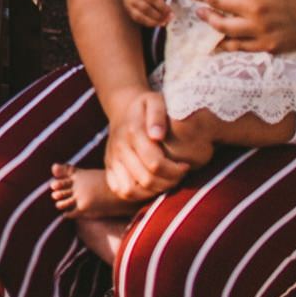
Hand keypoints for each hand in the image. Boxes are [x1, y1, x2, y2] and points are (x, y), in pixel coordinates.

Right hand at [103, 89, 189, 203]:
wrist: (124, 109)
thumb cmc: (146, 107)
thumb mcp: (154, 100)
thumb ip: (157, 114)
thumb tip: (157, 136)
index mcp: (132, 132)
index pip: (155, 163)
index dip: (175, 170)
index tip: (186, 165)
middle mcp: (119, 147)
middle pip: (145, 179)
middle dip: (169, 182)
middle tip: (180, 174)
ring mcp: (112, 159)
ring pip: (131, 190)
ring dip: (153, 191)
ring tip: (167, 181)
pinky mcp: (109, 168)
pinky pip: (120, 190)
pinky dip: (137, 195)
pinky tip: (151, 186)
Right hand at [121, 0, 172, 28]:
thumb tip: (167, 9)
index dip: (163, 7)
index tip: (171, 12)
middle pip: (146, 9)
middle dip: (159, 16)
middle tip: (169, 18)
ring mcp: (128, 5)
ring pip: (140, 17)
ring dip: (153, 22)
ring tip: (164, 23)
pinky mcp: (128, 11)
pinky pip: (138, 19)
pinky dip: (147, 23)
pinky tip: (156, 23)